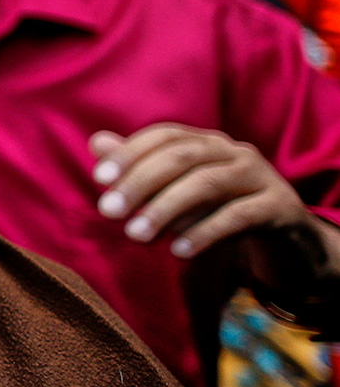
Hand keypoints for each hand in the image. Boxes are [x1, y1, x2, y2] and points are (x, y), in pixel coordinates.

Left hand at [90, 124, 314, 259]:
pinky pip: (238, 216)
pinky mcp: (280, 207)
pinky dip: (205, 232)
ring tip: (135, 234)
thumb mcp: (181, 189)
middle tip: (108, 211)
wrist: (288, 239)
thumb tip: (97, 142)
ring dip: (165, 208)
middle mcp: (233, 151)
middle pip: (181, 156)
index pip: (164, 135)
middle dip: (140, 182)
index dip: (131, 153)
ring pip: (207, 184)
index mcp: (206, 141)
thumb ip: (140, 167)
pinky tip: (178, 251)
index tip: (100, 179)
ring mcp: (260, 176)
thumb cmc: (221, 208)